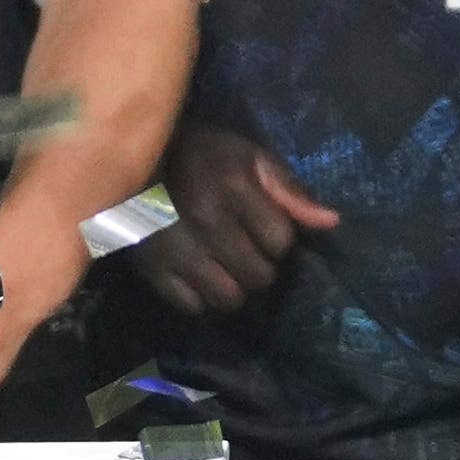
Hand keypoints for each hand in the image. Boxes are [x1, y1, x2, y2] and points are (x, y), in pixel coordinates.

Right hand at [130, 124, 328, 319]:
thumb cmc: (199, 154)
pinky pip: (192, 305)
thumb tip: (331, 222)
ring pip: (228, 298)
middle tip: (242, 249)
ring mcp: (176, 249)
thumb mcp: (246, 156)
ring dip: (231, 287)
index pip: (280, 241)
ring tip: (222, 267)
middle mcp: (206, 221)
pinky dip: (198, 296)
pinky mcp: (151, 269)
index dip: (276, 237)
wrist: (128, 159)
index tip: (260, 225)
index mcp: (233, 187)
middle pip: (259, 276)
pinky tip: (195, 273)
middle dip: (258, 265)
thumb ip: (287, 188)